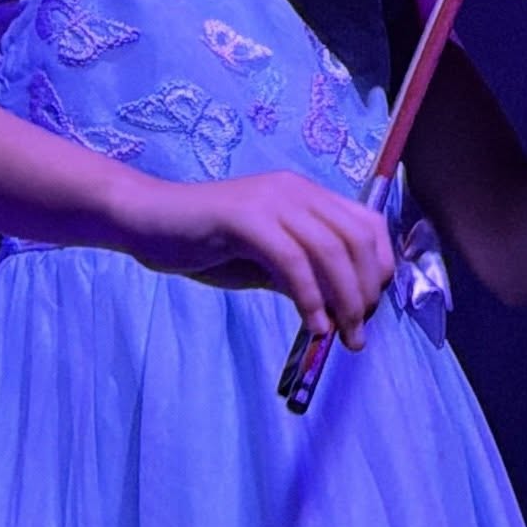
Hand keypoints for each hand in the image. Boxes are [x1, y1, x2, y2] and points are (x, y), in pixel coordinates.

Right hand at [128, 170, 394, 349]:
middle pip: (356, 239)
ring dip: (344, 299)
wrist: (146, 221)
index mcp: (306, 195)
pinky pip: (292, 261)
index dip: (380, 266)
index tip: (372, 307)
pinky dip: (310, 298)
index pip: (368, 223)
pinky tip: (312, 326)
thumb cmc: (203, 242)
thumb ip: (302, 275)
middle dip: (366, 291)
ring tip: (342, 336)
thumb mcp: (264, 262)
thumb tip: (342, 308)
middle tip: (358, 331)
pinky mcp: (245, 218)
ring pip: (330, 250)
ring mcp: (271, 200)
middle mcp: (296, 191)